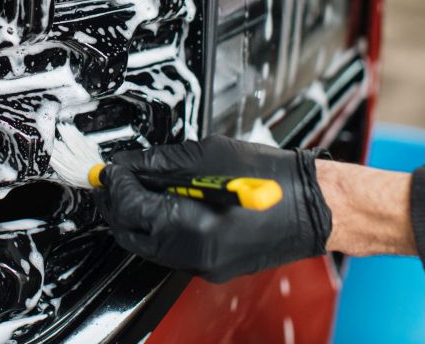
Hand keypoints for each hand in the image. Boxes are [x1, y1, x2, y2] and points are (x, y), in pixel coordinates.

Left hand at [95, 137, 331, 282]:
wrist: (311, 205)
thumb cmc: (270, 178)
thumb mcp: (207, 156)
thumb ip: (160, 162)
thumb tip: (130, 165)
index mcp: (190, 225)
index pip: (129, 207)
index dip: (116, 183)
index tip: (112, 168)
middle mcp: (193, 254)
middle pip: (131, 233)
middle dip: (118, 204)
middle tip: (116, 179)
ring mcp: (203, 265)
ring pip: (148, 246)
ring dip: (136, 217)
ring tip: (137, 188)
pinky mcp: (212, 268)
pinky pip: (171, 250)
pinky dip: (159, 228)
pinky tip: (163, 205)